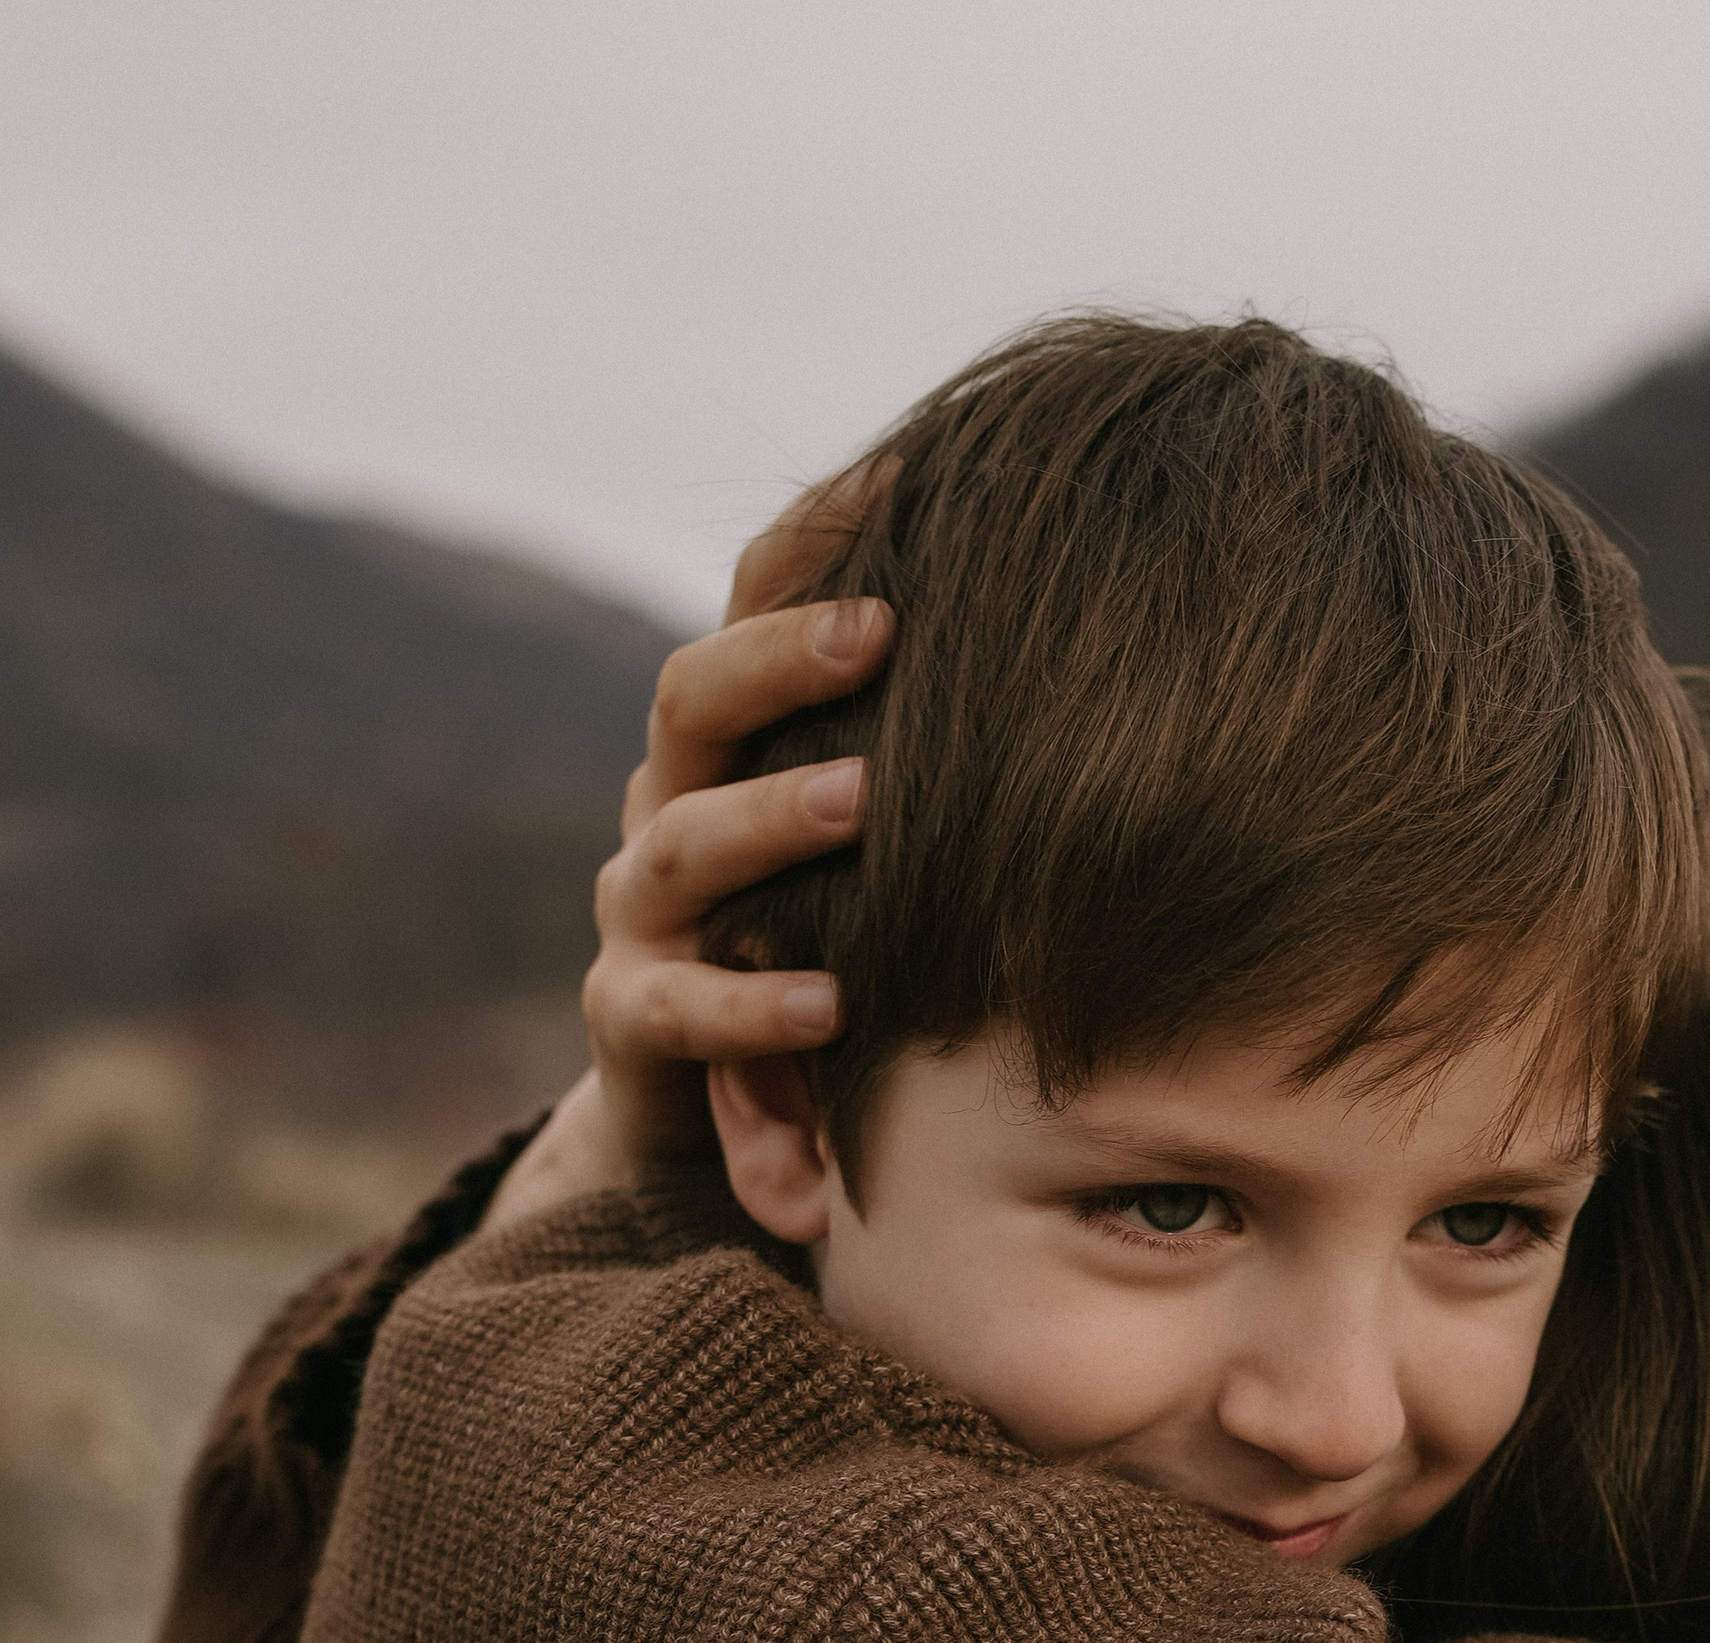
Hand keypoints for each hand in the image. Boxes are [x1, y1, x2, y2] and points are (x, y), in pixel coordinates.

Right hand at [490, 473, 895, 1232]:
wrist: (702, 1100)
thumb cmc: (815, 934)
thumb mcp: (866, 836)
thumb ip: (921, 741)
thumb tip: (1080, 615)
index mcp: (726, 739)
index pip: (743, 606)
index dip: (810, 541)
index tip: (906, 476)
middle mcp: (665, 806)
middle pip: (691, 702)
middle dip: (778, 661)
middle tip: (877, 630)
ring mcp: (640, 915)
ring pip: (680, 848)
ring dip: (770, 818)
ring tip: (862, 801)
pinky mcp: (630, 1022)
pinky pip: (679, 1010)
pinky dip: (753, 1006)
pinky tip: (835, 1001)